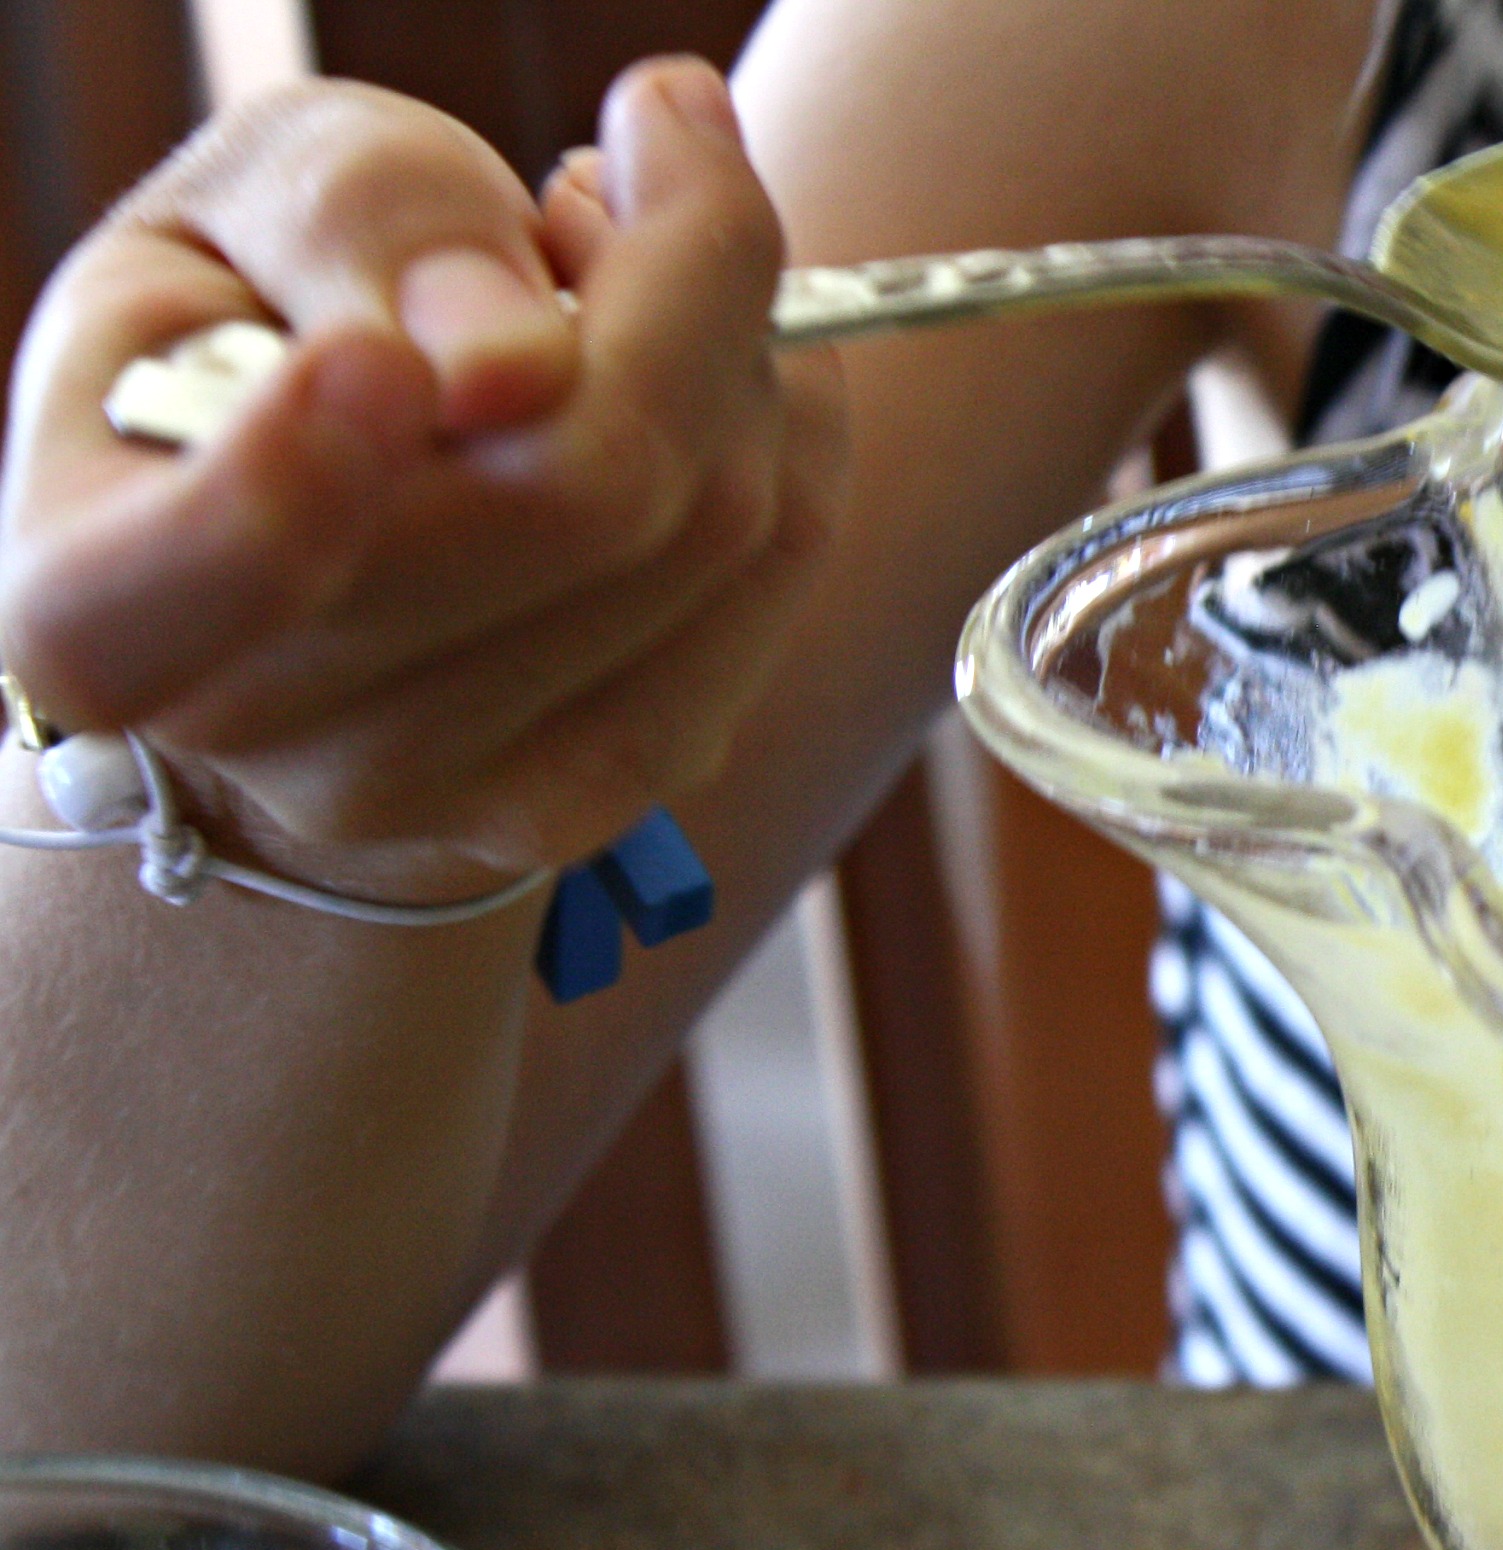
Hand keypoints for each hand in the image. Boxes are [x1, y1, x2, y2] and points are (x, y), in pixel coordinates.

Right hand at [0, 59, 844, 902]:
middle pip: (572, 497)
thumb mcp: (256, 204)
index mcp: (96, 590)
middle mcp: (263, 729)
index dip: (285, 490)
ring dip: (733, 346)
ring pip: (713, 529)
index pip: (179, 585)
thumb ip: (364, 229)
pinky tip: (706, 374)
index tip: (371, 355)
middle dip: (665, 272)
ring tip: (619, 278)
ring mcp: (442, 795)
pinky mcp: (602, 797)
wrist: (329, 526)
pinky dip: (787, 432)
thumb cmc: (266, 325)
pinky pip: (778, 576)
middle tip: (604, 180)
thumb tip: (515, 362)